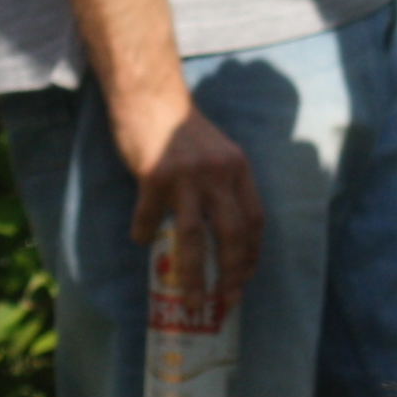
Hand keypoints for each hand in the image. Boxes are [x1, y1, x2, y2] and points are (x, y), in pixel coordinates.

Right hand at [107, 86, 264, 300]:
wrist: (151, 96)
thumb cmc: (182, 128)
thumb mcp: (217, 152)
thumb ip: (223, 184)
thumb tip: (220, 232)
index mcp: (237, 168)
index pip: (255, 219)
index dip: (252, 253)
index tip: (245, 277)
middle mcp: (217, 173)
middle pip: (232, 234)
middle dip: (231, 273)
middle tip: (226, 299)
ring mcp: (186, 176)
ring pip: (194, 238)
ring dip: (195, 275)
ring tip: (192, 298)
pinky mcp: (154, 176)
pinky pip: (150, 217)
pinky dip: (146, 233)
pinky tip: (142, 241)